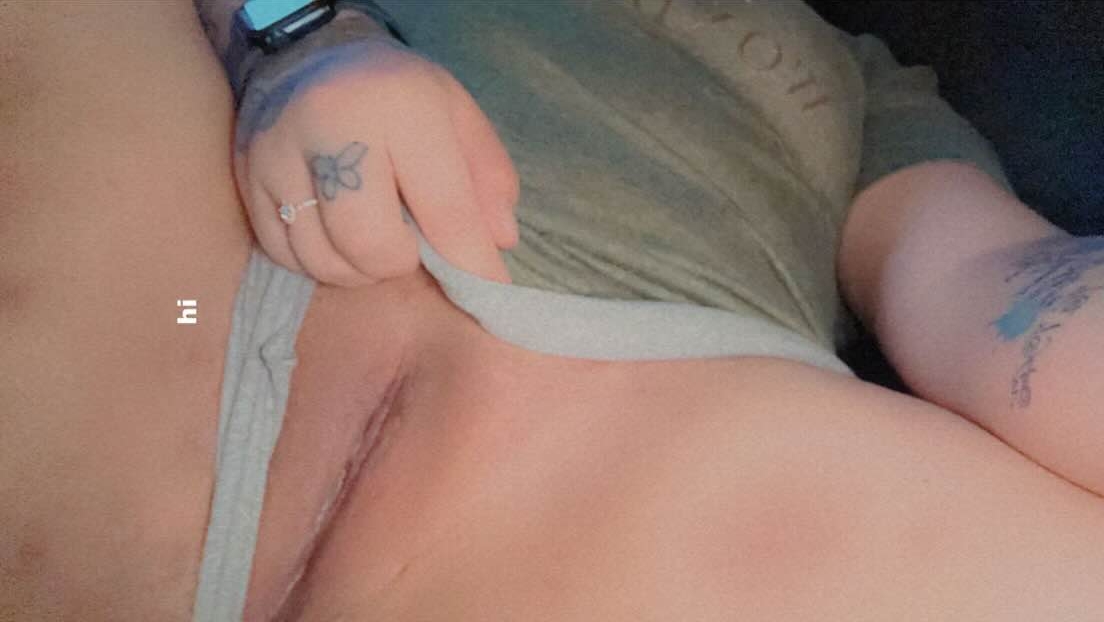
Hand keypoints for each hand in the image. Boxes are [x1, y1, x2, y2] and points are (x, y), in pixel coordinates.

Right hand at [234, 30, 518, 286]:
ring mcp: (279, 151)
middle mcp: (332, 124)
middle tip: (408, 250)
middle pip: (369, 243)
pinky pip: (284, 252)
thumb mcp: (458, 116)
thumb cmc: (397, 95)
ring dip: (357, 269)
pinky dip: (318, 261)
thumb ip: (488, 178)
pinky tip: (336, 237)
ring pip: (322, 258)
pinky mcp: (246, 175)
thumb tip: (499, 242)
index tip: (489, 294)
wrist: (309, 54)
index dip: (471, 263)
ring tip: (373, 243)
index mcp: (401, 106)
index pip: (444, 208)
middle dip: (398, 264)